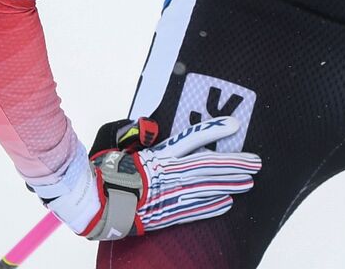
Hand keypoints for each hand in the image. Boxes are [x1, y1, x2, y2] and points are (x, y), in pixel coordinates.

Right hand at [45, 116, 260, 239]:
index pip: (192, 141)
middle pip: (207, 168)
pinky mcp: (161, 216)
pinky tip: (226, 204)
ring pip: (204, 190)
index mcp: (156, 156)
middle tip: (257, 163)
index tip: (236, 126)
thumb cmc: (101, 169)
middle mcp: (165, 177)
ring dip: (228, 185)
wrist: (87, 203)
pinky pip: (191, 211)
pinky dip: (210, 207)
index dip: (214, 132)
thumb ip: (137, 132)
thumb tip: (152, 128)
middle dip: (233, 165)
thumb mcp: (116, 140)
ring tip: (249, 183)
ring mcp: (165, 198)